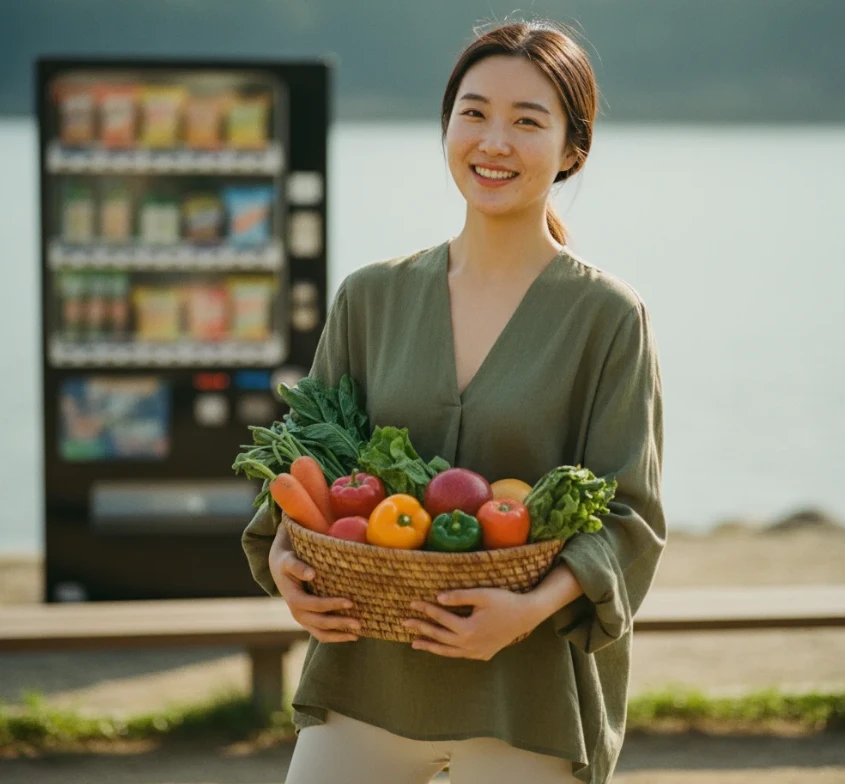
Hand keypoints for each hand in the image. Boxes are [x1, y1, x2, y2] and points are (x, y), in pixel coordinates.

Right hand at [269, 530, 359, 642]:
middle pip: (321, 623)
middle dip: (340, 624)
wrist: (280, 571)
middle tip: (360, 623)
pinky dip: (336, 636)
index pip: (316, 605)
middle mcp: (297, 614)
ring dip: (339, 636)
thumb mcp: (288, 561)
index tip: (350, 602)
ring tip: (357, 635)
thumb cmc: (287, 563)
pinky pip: (322, 634)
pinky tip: (351, 635)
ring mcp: (303, 620)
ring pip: (321, 634)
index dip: (333, 605)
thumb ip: (298, 567)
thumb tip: (312, 574)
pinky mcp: (308, 622)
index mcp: (294, 600)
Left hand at [402, 588, 539, 660]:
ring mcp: (476, 652)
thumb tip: (438, 598)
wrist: (526, 616)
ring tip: (414, 644)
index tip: (412, 603)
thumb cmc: (505, 602)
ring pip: (448, 651)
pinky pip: (459, 655)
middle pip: (439, 636)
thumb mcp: (482, 595)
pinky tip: (440, 648)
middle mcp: (469, 644)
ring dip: (430, 646)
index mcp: (468, 629)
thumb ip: (460, 596)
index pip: (440, 618)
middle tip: (404, 623)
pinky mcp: (483, 654)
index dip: (425, 609)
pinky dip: (447, 652)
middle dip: (421, 628)